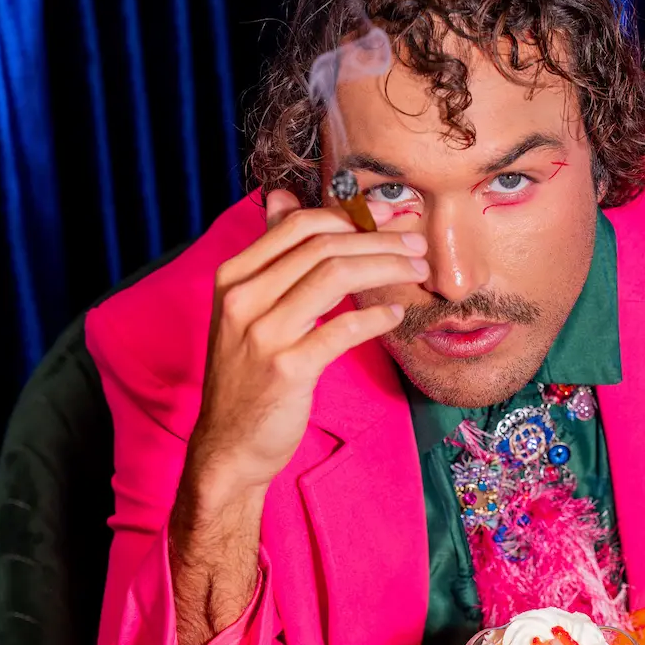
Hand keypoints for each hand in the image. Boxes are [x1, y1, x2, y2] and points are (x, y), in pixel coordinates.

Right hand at [169, 190, 427, 644]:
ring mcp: (263, 334)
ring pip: (335, 276)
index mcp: (233, 278)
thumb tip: (282, 196)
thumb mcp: (247, 312)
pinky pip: (342, 329)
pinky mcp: (287, 369)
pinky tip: (397, 314)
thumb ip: (270, 260)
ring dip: (386, 267)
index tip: (386, 220)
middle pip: (322, 246)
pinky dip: (376, 317)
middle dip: (379, 240)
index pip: (297, 226)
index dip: (348, 217)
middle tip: (417, 243)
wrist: (227, 447)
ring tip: (417, 270)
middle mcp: (243, 299)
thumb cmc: (247, 379)